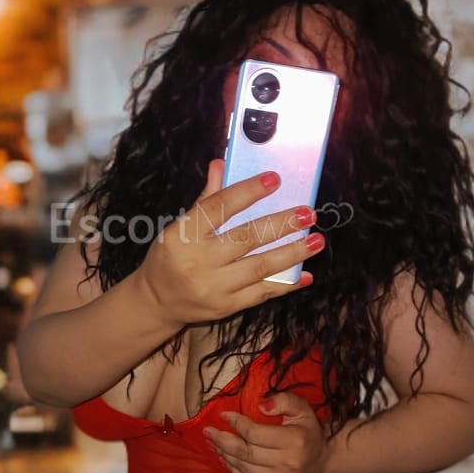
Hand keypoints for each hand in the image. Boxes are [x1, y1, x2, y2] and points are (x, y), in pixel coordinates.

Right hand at [136, 160, 323, 326]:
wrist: (156, 302)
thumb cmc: (170, 256)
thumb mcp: (178, 226)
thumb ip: (205, 198)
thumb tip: (222, 164)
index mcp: (183, 234)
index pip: (218, 207)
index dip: (247, 192)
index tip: (275, 179)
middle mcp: (198, 261)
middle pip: (245, 238)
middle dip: (280, 225)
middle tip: (308, 213)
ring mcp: (213, 287)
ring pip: (258, 267)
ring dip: (291, 253)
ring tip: (316, 241)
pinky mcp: (225, 308)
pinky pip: (260, 294)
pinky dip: (285, 285)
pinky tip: (305, 275)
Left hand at [203, 391, 328, 472]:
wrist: (322, 459)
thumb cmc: (307, 430)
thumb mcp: (302, 408)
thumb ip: (284, 400)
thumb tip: (260, 406)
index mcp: (294, 442)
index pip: (255, 434)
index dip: (236, 423)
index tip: (223, 415)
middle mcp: (288, 465)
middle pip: (244, 452)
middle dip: (222, 440)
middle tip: (208, 431)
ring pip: (242, 468)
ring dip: (224, 454)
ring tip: (214, 442)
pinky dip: (233, 469)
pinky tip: (226, 458)